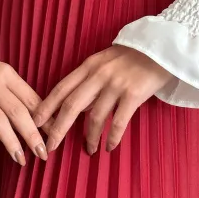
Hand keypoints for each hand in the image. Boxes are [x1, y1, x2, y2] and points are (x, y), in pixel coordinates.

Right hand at [0, 24, 52, 164]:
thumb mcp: (0, 72)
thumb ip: (17, 91)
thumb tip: (41, 115)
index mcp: (7, 74)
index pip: (31, 100)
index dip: (45, 120)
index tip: (55, 136)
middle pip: (18, 111)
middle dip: (33, 135)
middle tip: (43, 154)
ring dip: (11, 142)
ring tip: (21, 160)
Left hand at [33, 45, 173, 153]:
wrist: (163, 47)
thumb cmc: (133, 56)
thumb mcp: (106, 62)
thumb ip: (89, 81)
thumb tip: (76, 108)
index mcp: (88, 66)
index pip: (61, 88)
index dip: (46, 107)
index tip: (34, 122)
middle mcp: (98, 75)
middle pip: (71, 105)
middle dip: (58, 128)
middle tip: (50, 146)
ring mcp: (116, 84)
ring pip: (94, 117)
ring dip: (89, 137)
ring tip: (89, 150)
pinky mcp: (133, 94)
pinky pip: (118, 122)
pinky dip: (112, 137)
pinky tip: (109, 147)